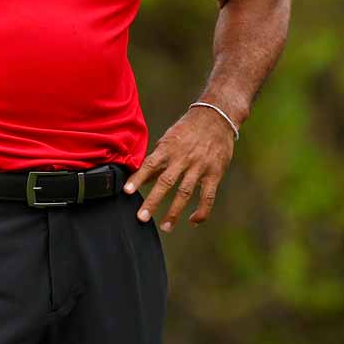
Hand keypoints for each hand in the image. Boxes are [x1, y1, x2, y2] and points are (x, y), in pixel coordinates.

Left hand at [125, 104, 237, 231]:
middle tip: (141, 217)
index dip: (138, 178)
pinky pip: (208, 196)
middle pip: (166, 182)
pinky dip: (201, 210)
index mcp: (169, 148)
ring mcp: (200, 166)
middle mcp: (183, 158)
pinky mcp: (215, 173)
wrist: (217, 117)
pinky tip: (193, 221)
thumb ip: (156, 160)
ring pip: (185, 192)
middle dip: (153, 201)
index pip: (150, 165)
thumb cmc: (188, 129)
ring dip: (174, 212)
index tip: (127, 191)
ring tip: (166, 227)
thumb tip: (139, 179)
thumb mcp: (169, 140)